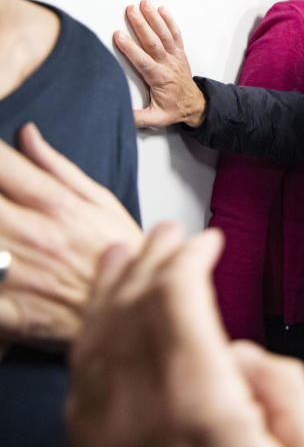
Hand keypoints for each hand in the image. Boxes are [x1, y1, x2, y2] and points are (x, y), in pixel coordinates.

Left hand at [0, 123, 141, 347]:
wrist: (137, 321)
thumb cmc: (121, 259)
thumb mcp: (104, 205)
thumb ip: (59, 169)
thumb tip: (27, 135)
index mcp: (57, 206)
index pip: (2, 164)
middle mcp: (33, 234)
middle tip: (1, 201)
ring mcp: (15, 271)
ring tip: (3, 223)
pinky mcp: (5, 308)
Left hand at [67, 223, 303, 446]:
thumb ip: (283, 386)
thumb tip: (243, 355)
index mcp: (202, 406)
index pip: (176, 300)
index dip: (188, 258)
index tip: (207, 242)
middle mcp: (144, 418)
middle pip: (132, 309)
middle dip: (150, 260)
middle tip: (169, 235)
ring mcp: (111, 441)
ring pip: (96, 341)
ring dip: (108, 290)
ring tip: (122, 256)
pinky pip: (83, 384)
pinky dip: (89, 340)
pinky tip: (100, 326)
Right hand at [113, 0, 206, 128]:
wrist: (196, 105)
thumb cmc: (174, 109)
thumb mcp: (156, 119)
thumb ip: (138, 118)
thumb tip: (121, 116)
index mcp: (159, 78)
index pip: (143, 61)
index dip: (130, 48)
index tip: (119, 35)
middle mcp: (168, 65)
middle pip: (153, 42)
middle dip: (141, 25)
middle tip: (130, 10)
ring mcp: (175, 57)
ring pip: (164, 35)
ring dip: (154, 18)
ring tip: (144, 3)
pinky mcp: (180, 53)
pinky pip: (175, 35)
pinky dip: (169, 21)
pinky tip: (161, 9)